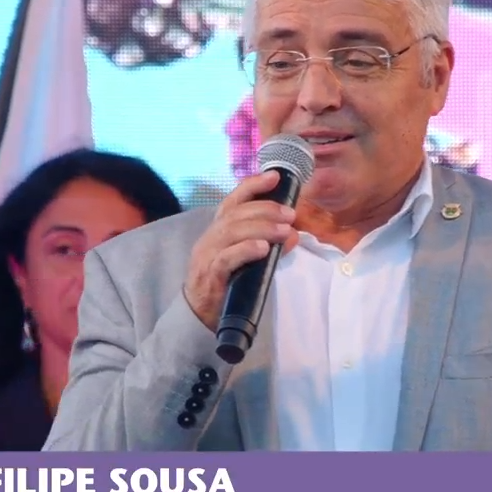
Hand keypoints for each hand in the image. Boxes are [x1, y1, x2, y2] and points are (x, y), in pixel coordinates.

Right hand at [183, 171, 298, 330]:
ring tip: (284, 230)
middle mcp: (210, 238)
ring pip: (232, 232)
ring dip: (261, 228)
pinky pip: (227, 258)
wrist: (199, 315)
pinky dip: (246, 250)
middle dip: (266, 209)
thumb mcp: (248, 260)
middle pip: (236, 214)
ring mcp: (207, 256)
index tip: (274, 176)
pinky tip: (264, 249)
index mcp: (218, 230)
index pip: (233, 201)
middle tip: (290, 214)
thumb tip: (292, 233)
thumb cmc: (225, 283)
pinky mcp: (209, 276)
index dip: (252, 186)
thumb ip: (268, 245)